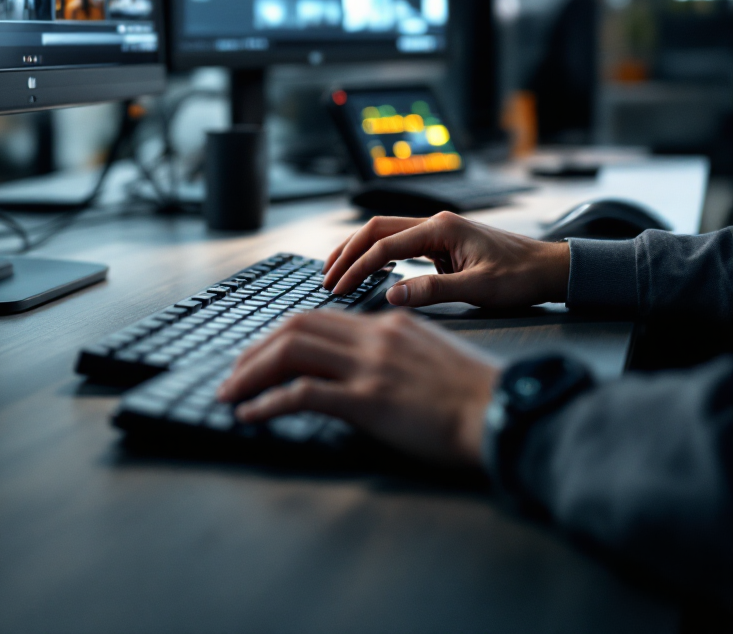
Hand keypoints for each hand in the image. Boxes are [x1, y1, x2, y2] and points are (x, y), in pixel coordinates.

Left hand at [216, 309, 499, 465]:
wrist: (502, 413)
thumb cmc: (472, 395)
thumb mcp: (427, 355)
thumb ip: (390, 350)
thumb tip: (357, 366)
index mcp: (386, 324)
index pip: (317, 318)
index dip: (279, 335)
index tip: (259, 354)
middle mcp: (373, 337)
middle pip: (295, 328)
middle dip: (255, 350)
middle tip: (233, 372)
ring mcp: (370, 366)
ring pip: (291, 352)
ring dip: (251, 372)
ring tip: (229, 393)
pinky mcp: (370, 400)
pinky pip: (304, 394)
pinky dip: (269, 402)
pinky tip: (250, 415)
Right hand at [323, 212, 569, 309]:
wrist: (550, 269)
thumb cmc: (521, 278)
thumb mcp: (479, 289)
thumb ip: (433, 291)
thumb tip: (391, 295)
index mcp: (442, 228)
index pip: (385, 246)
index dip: (357, 268)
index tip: (338, 289)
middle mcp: (436, 222)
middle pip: (376, 230)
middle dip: (347, 253)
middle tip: (326, 278)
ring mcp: (438, 230)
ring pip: (385, 232)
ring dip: (358, 250)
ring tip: (335, 270)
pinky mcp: (442, 241)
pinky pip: (400, 242)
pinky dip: (377, 254)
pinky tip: (368, 269)